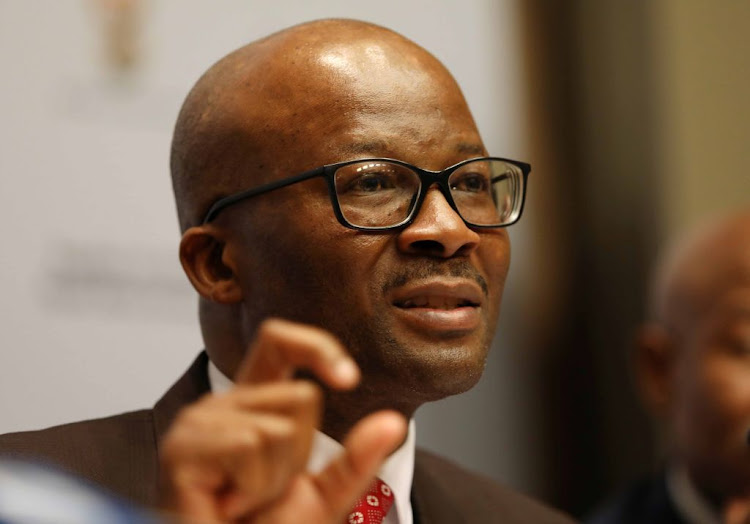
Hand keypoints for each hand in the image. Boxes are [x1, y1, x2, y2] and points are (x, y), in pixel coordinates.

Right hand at [159, 318, 406, 522]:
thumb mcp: (323, 495)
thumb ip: (356, 459)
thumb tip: (393, 422)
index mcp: (252, 403)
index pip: (278, 342)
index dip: (315, 346)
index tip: (349, 379)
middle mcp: (222, 404)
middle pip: (302, 397)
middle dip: (299, 456)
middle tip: (262, 490)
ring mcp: (197, 423)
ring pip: (280, 427)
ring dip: (273, 480)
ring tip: (242, 500)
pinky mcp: (182, 447)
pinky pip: (250, 445)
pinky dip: (252, 488)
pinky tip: (226, 506)